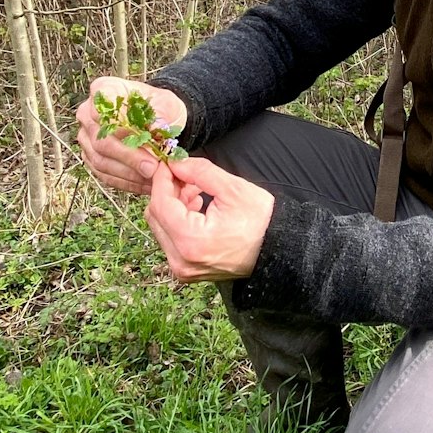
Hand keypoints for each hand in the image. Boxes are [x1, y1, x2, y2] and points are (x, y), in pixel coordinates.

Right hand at [75, 77, 187, 194]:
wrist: (157, 120)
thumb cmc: (159, 107)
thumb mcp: (167, 102)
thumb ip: (162, 112)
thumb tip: (158, 127)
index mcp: (103, 90)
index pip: (101, 109)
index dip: (122, 127)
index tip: (146, 138)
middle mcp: (87, 114)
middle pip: (101, 141)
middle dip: (129, 157)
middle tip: (152, 167)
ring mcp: (86, 138)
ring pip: (101, 161)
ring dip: (128, 173)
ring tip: (153, 178)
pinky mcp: (91, 158)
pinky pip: (104, 175)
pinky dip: (126, 182)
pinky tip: (145, 184)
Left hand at [144, 156, 273, 282]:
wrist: (276, 252)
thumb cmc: (261, 224)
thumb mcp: (233, 189)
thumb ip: (200, 172)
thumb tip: (175, 162)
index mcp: (191, 241)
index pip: (160, 203)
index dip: (162, 178)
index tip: (169, 163)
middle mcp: (181, 260)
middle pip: (155, 216)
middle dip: (167, 191)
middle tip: (186, 176)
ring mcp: (182, 268)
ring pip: (160, 227)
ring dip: (172, 205)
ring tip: (195, 193)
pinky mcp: (186, 270)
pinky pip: (169, 240)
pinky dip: (177, 221)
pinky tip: (196, 209)